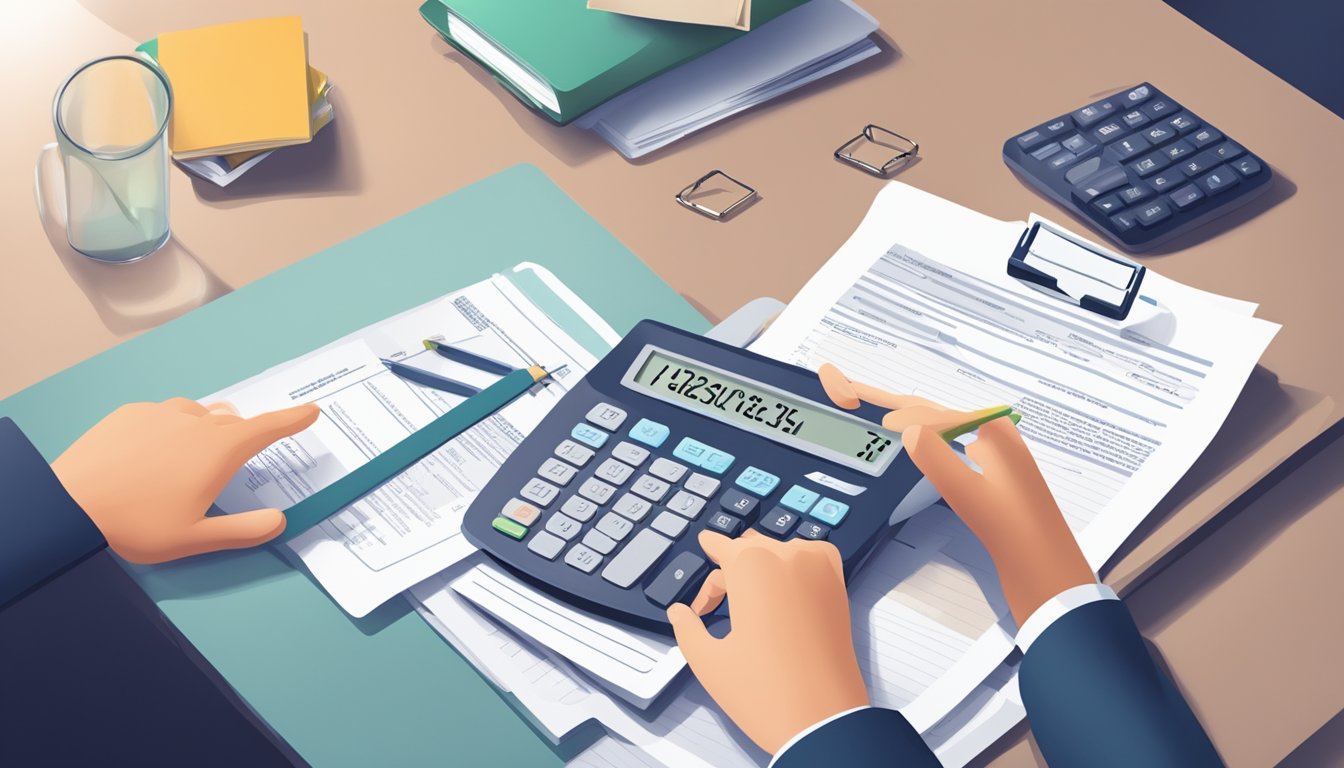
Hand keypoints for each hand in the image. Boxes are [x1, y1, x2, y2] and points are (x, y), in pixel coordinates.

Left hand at [52, 398, 320, 563]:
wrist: (68, 505)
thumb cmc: (136, 525)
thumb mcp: (197, 539)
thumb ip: (245, 530)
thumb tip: (279, 521)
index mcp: (219, 450)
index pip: (267, 428)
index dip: (292, 420)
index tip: (311, 411)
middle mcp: (195, 423)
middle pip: (232, 421)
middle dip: (242, 434)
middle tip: (234, 459)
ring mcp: (160, 414)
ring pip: (197, 413)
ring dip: (206, 427)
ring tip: (193, 454)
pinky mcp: (129, 415)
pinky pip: (162, 414)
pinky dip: (171, 427)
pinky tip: (154, 452)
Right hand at [667, 531, 867, 754]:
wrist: (823, 720)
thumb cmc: (765, 692)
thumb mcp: (708, 661)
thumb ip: (686, 627)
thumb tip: (679, 612)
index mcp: (751, 566)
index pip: (722, 544)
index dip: (709, 548)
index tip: (704, 544)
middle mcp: (787, 556)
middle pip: (748, 551)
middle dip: (729, 573)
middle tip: (714, 609)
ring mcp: (819, 569)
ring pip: (780, 552)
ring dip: (761, 568)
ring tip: (748, 603)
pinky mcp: (839, 587)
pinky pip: (811, 559)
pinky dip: (795, 566)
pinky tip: (784, 589)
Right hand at [819, 363, 1094, 624]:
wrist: (1048, 580)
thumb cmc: (1018, 539)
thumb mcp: (970, 496)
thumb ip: (937, 458)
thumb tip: (910, 428)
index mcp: (995, 436)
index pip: (930, 412)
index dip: (888, 403)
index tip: (851, 393)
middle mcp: (997, 443)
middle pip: (934, 416)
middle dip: (893, 404)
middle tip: (849, 387)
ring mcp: (994, 465)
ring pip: (939, 433)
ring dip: (906, 421)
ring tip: (874, 408)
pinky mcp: (990, 485)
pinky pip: (949, 452)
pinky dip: (923, 445)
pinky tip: (913, 446)